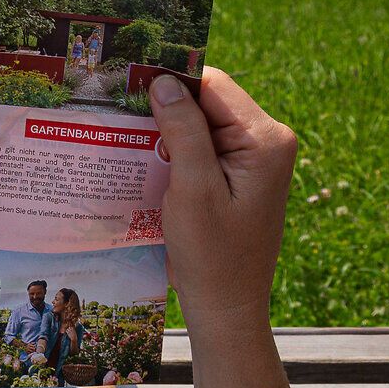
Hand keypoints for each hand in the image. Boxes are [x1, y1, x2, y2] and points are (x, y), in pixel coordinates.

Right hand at [149, 67, 296, 342]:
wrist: (227, 306)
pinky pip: (205, 145)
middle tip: (121, 113)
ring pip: (203, 122)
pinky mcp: (241, 174)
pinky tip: (147, 159)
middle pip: (208, 100)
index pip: (213, 86)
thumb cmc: (211, 255)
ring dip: (167, 129)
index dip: (171, 82)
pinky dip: (175, 148)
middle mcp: (267, 141)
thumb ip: (183, 131)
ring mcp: (256, 159)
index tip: (128, 86)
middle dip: (167, 106)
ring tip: (128, 137)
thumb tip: (163, 81)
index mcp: (265, 140)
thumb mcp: (192, 190)